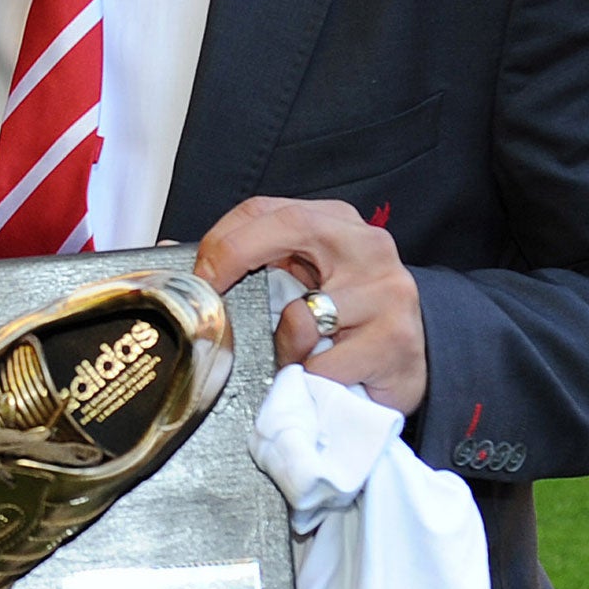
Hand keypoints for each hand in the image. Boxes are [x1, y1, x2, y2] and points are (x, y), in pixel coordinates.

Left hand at [192, 195, 426, 415]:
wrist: (419, 360)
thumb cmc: (350, 317)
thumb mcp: (303, 278)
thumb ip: (251, 262)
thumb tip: (169, 250)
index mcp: (337, 221)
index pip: (266, 209)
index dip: (223, 238)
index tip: (199, 274)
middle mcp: (366, 245)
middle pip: (288, 227)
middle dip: (236, 258)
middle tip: (215, 299)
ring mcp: (386, 291)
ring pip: (300, 315)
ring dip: (284, 346)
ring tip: (299, 356)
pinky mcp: (395, 341)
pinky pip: (323, 367)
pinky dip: (311, 380)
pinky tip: (326, 378)